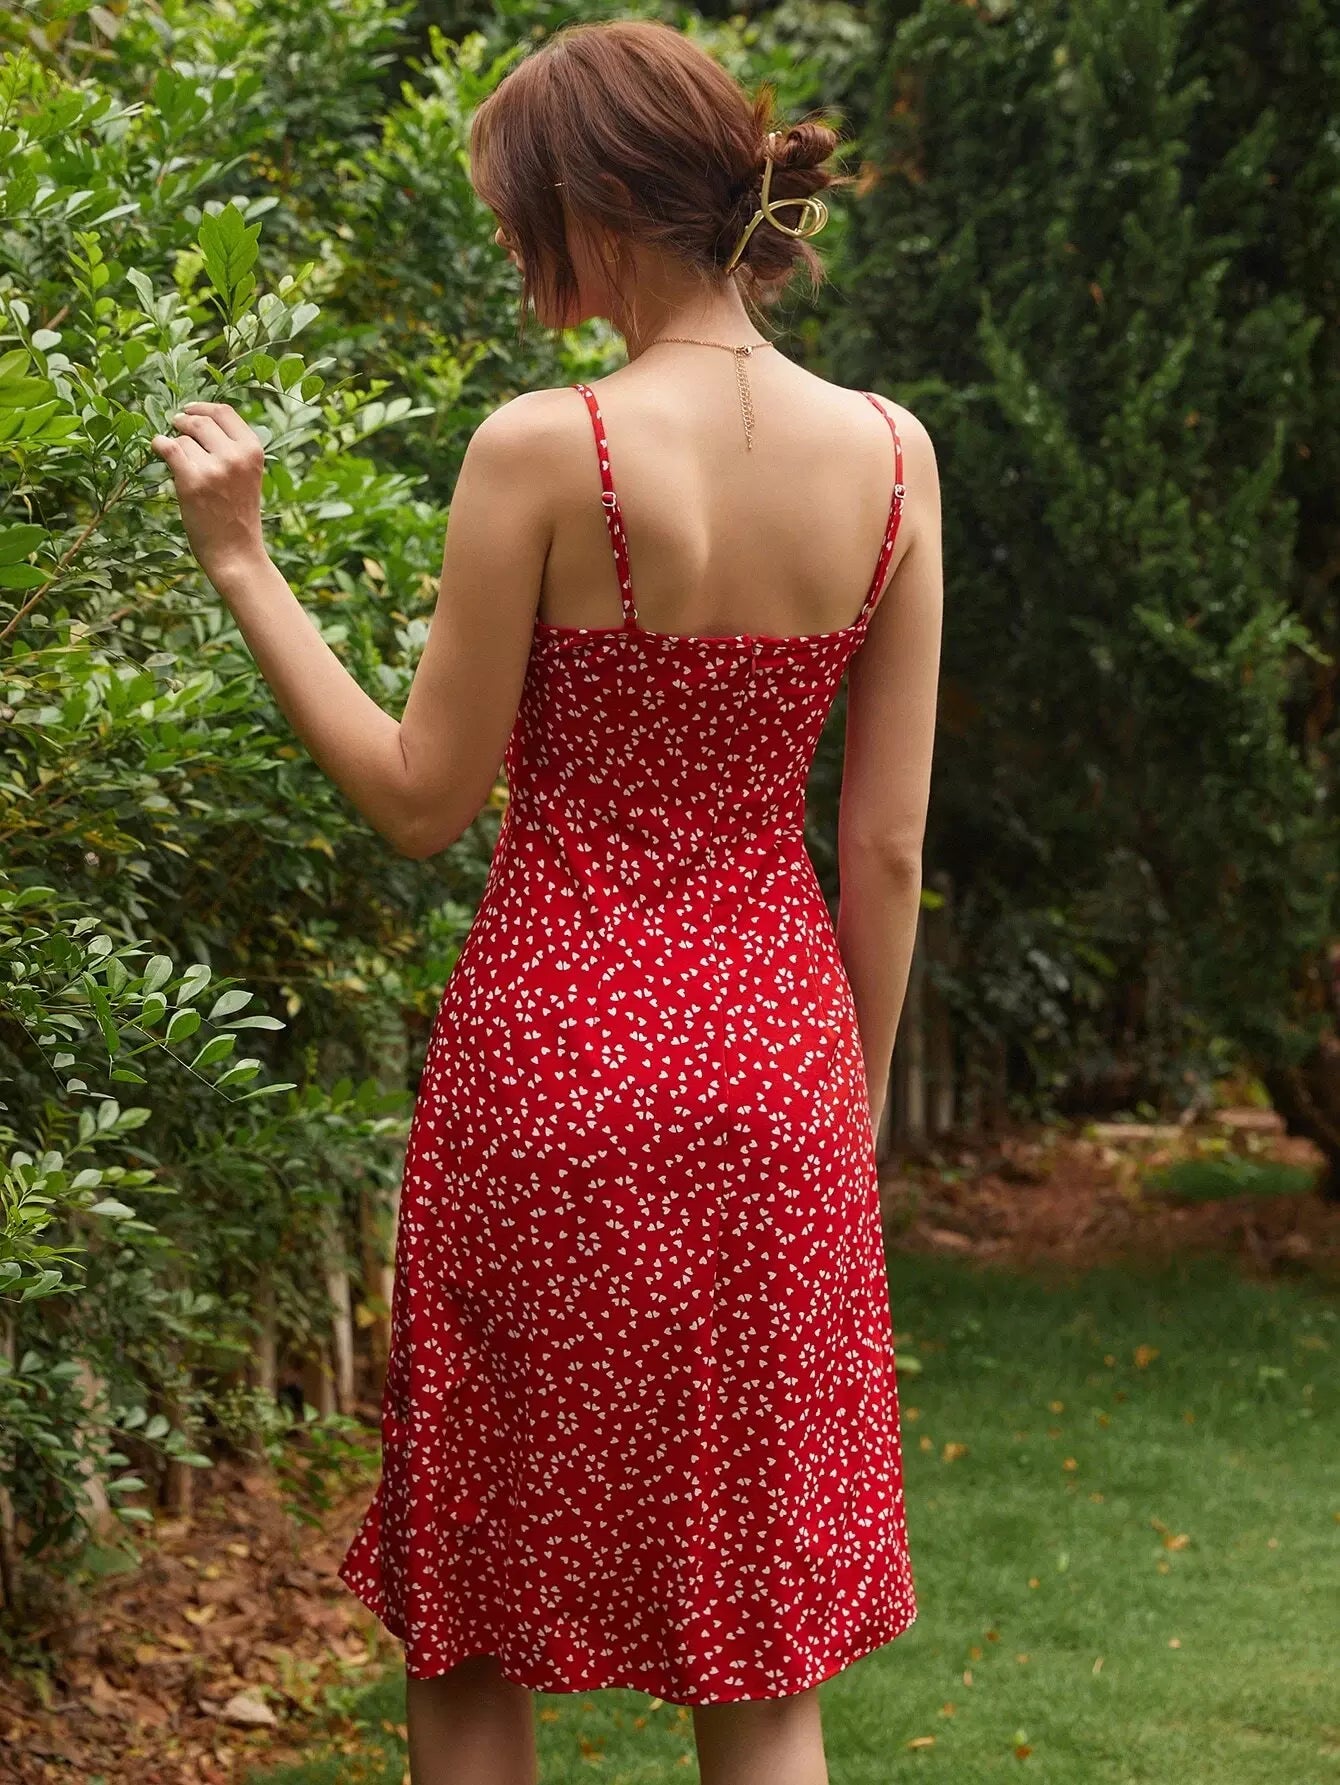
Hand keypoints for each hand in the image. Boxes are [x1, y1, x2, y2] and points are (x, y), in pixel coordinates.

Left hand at [150, 401, 267, 582]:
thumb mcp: (248, 475)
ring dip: (176, 447)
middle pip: (200, 421)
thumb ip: (232, 448)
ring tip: (180, 463)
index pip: (224, 412)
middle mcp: (235, 455)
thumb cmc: (238, 515)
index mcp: (253, 450)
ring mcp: (214, 468)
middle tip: (175, 429)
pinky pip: (168, 448)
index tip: (189, 411)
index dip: (202, 407)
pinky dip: (158, 445)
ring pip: (182, 438)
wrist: (236, 552)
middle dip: (183, 423)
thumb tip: (197, 419)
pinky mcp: (191, 481)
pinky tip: (157, 448)